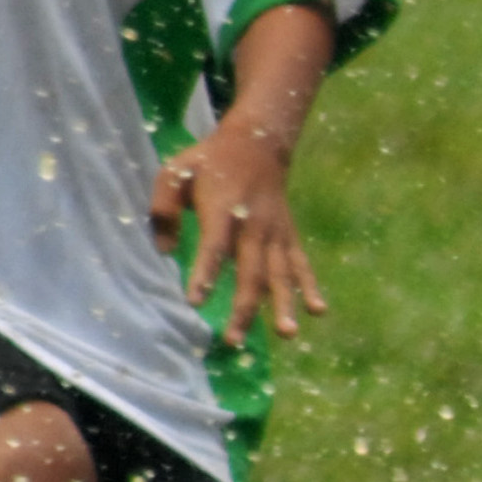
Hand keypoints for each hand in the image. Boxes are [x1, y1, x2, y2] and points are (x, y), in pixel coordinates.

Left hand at [149, 121, 323, 347]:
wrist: (258, 142)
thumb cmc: (209, 162)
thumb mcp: (176, 172)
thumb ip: (163, 209)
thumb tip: (163, 251)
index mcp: (223, 209)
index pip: (214, 246)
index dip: (206, 274)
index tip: (196, 301)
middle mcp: (254, 226)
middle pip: (251, 272)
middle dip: (244, 307)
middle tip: (233, 340)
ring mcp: (275, 233)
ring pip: (280, 274)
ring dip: (284, 305)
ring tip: (287, 334)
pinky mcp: (289, 236)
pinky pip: (301, 265)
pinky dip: (311, 287)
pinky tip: (318, 312)